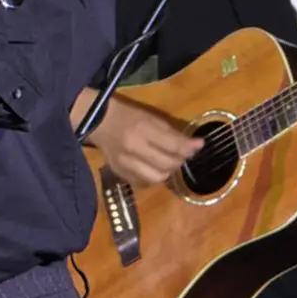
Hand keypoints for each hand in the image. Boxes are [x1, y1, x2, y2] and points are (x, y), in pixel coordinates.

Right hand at [88, 97, 202, 186]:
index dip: (190, 148)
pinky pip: (144, 183)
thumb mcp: (150, 117)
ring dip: (166, 171)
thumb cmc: (126, 114)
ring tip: (165, 162)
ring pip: (158, 178)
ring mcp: (125, 164)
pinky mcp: (120, 173)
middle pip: (168, 165)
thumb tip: (196, 145)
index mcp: (141, 130)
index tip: (200, 145)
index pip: (173, 146)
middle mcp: (133, 149)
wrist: (96, 121)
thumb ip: (172, 133)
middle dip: (179, 160)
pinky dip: (152, 177)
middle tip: (180, 153)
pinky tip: (150, 168)